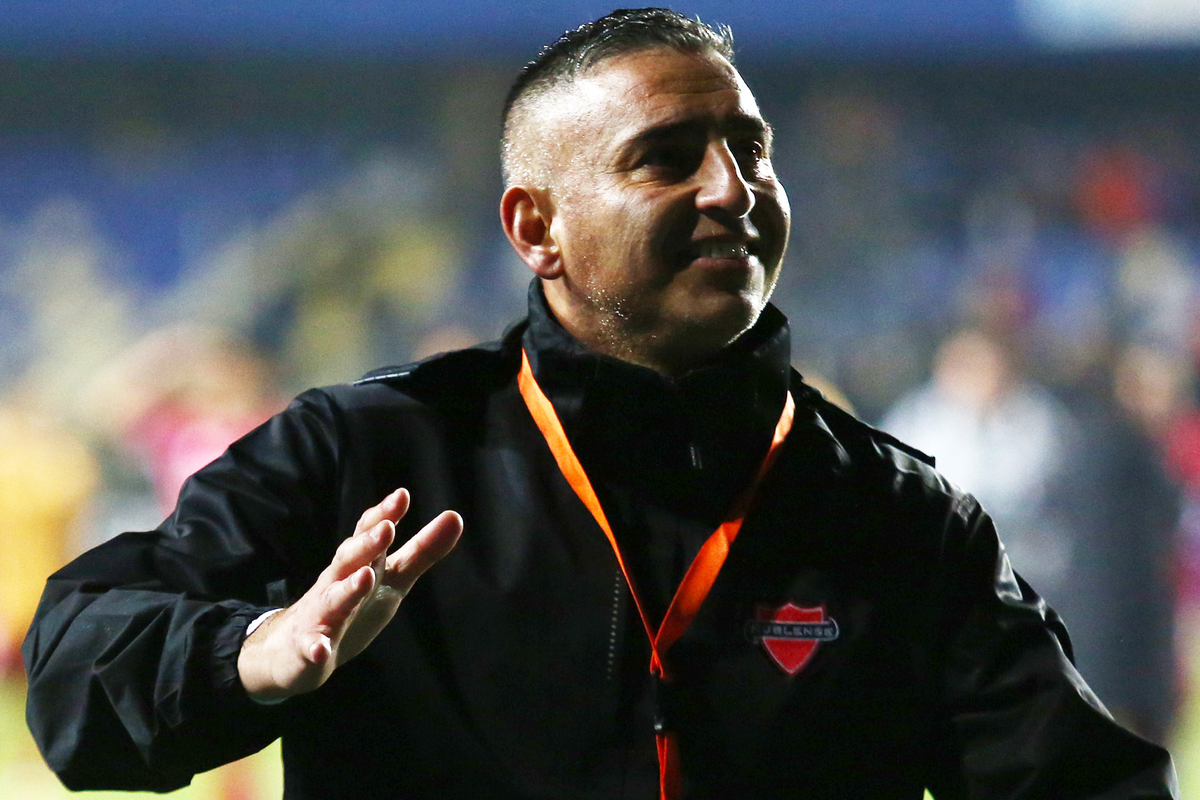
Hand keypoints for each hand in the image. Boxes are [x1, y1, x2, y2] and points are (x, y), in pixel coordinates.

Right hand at [237, 488, 461, 701]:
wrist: (294, 650)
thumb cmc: (353, 605)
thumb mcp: (392, 578)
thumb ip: (422, 551)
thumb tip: (455, 516)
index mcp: (358, 563)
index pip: (368, 534)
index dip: (384, 515)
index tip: (402, 495)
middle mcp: (336, 582)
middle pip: (349, 559)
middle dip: (367, 543)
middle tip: (387, 527)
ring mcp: (320, 615)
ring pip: (333, 599)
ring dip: (348, 588)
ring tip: (365, 577)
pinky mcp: (309, 647)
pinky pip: (311, 647)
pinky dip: (316, 648)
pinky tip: (322, 651)